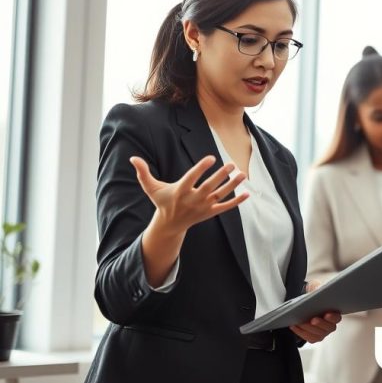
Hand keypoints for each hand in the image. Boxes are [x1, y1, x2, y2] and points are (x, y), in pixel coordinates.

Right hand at [131, 155, 247, 233]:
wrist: (170, 225)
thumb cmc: (162, 202)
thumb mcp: (151, 188)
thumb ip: (143, 173)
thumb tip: (132, 158)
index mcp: (180, 191)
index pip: (192, 178)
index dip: (201, 168)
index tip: (211, 158)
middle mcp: (193, 200)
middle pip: (209, 187)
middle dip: (221, 176)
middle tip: (231, 163)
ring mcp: (203, 207)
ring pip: (220, 195)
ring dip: (233, 186)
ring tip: (242, 174)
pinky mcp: (210, 213)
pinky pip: (225, 207)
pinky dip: (236, 202)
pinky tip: (248, 194)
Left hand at [290, 281, 341, 342]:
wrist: (307, 305)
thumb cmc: (314, 298)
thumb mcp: (317, 289)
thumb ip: (318, 287)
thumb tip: (317, 288)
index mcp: (335, 313)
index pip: (337, 317)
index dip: (333, 317)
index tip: (327, 314)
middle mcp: (331, 325)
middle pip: (328, 328)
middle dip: (320, 324)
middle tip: (313, 319)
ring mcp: (323, 332)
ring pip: (318, 335)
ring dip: (308, 329)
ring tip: (299, 323)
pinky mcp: (315, 337)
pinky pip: (309, 338)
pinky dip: (301, 333)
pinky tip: (294, 326)